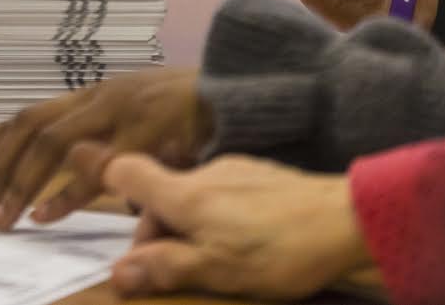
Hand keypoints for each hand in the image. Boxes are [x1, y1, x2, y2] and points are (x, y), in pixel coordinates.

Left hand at [0, 68, 210, 231]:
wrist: (240, 90)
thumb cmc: (186, 108)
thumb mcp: (135, 110)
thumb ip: (101, 129)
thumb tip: (70, 159)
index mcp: (95, 94)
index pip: (35, 110)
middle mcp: (101, 99)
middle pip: (34, 128)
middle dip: (3, 168)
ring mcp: (122, 114)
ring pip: (56, 145)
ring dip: (25, 184)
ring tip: (7, 218)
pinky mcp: (148, 136)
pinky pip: (99, 171)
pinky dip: (69, 195)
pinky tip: (47, 215)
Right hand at [76, 146, 374, 299]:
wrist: (353, 219)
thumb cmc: (280, 249)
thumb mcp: (217, 269)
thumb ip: (165, 268)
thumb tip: (116, 273)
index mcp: (184, 195)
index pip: (125, 171)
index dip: (101, 175)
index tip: (91, 190)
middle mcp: (204, 172)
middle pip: (160, 195)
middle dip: (157, 232)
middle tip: (170, 271)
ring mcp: (237, 170)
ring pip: (194, 197)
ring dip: (190, 227)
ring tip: (214, 263)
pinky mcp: (264, 177)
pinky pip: (225, 195)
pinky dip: (220, 217)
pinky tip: (247, 243)